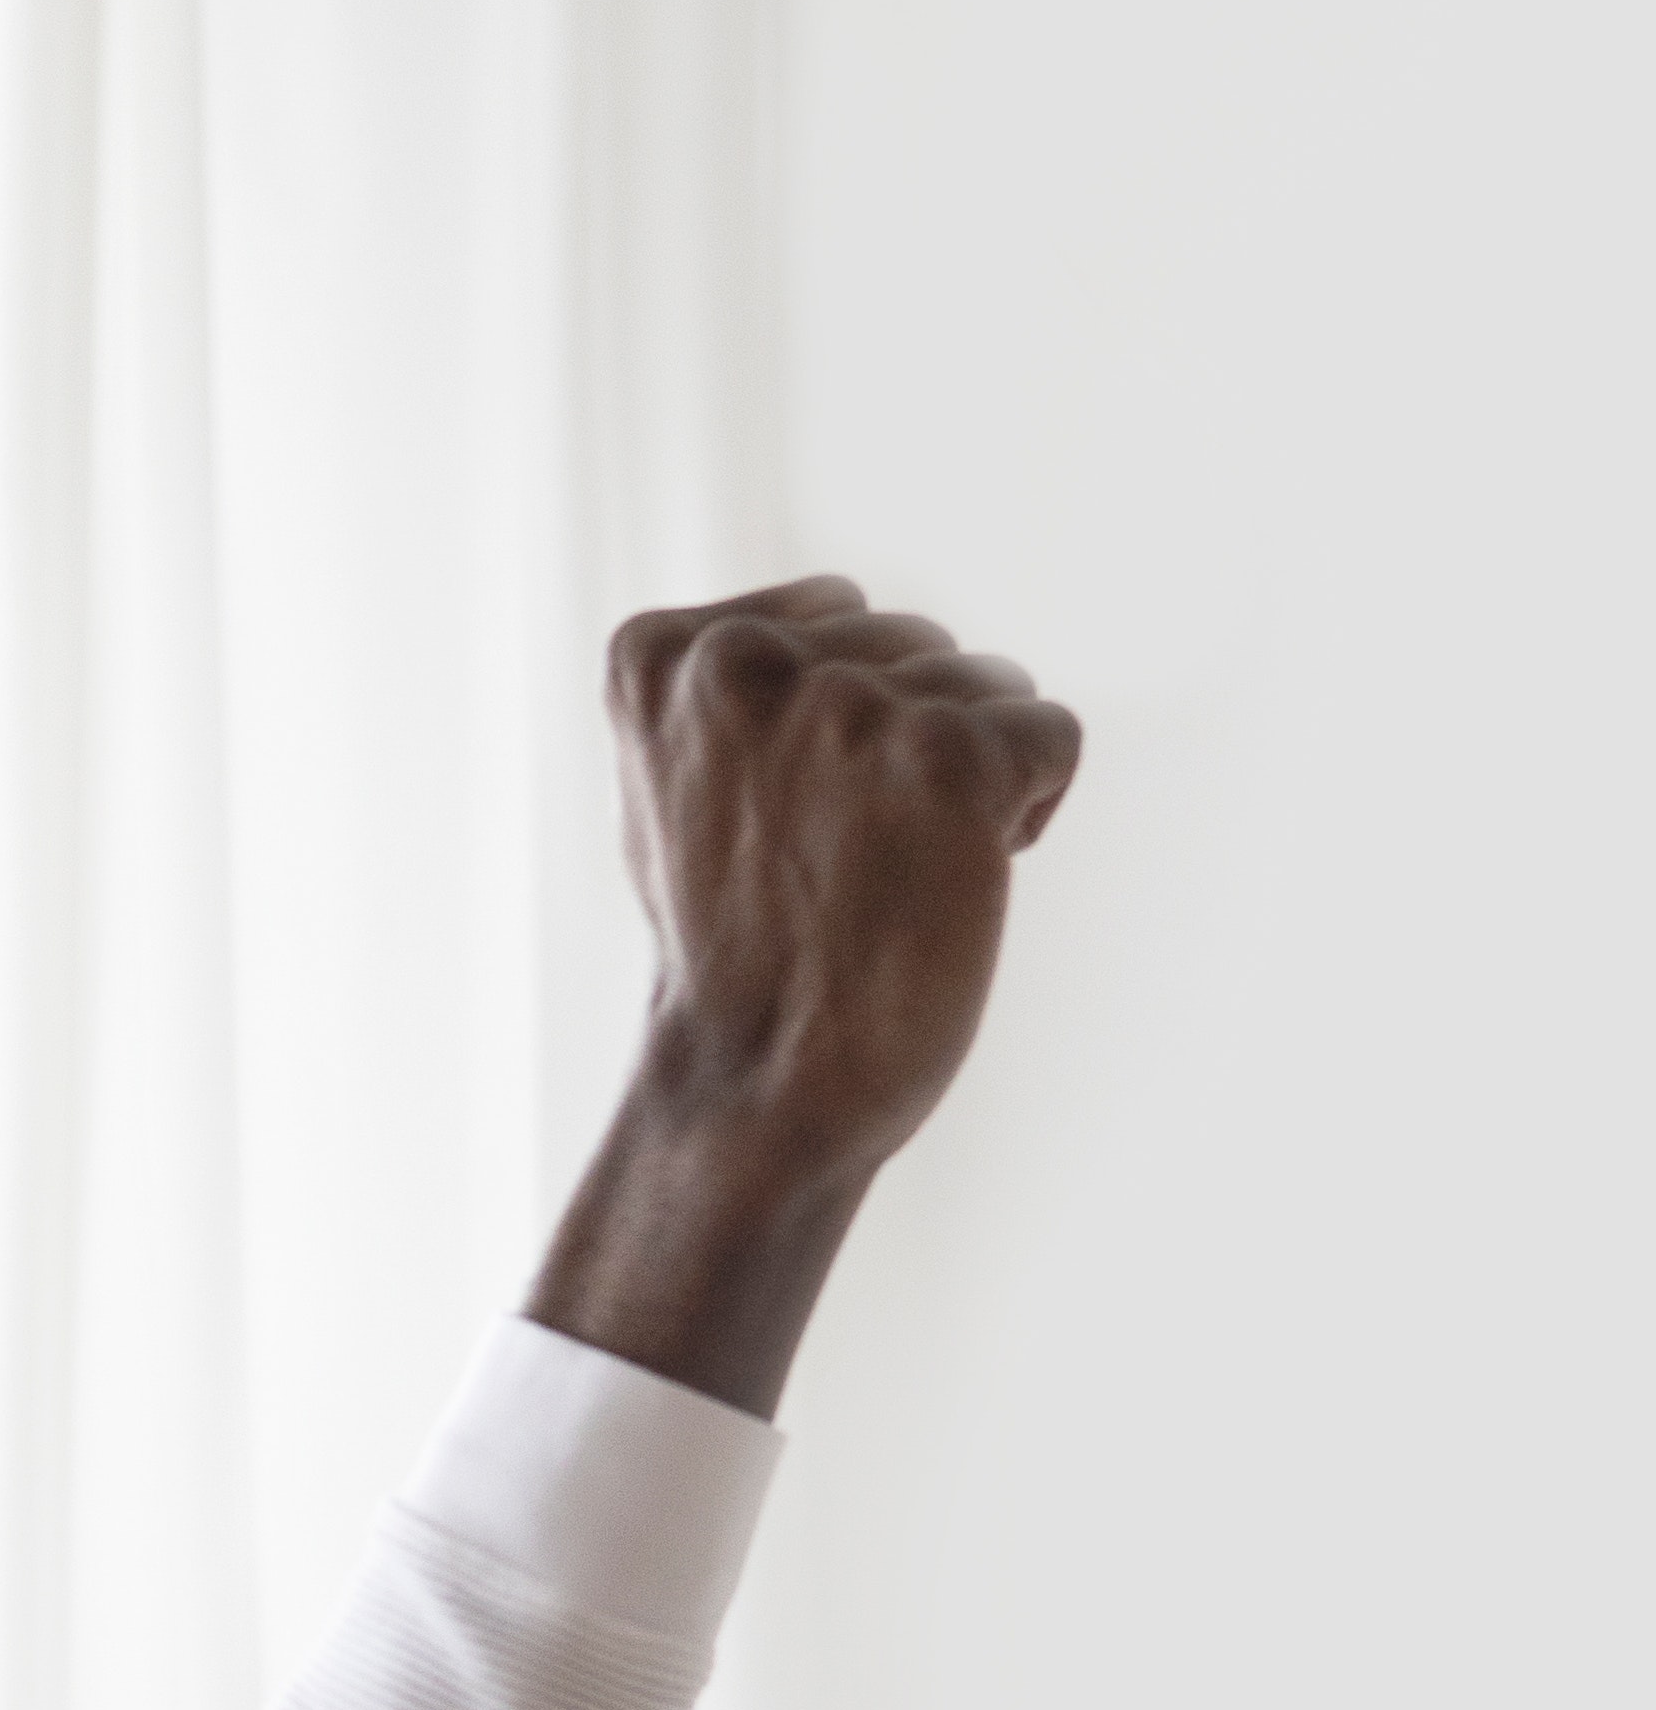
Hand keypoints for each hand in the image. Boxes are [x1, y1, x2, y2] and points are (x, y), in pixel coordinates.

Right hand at [529, 576, 1082, 1418]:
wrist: (758, 1094)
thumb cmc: (724, 964)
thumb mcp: (675, 792)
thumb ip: (732, 693)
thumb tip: (823, 615)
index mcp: (661, 656)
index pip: (833, 617)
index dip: (838, 726)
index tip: (789, 826)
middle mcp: (747, 661)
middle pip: (915, 646)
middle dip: (907, 746)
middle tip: (843, 870)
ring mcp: (851, 707)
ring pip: (986, 688)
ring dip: (965, 784)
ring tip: (890, 881)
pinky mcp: (950, 758)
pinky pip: (1048, 737)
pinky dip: (1026, 814)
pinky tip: (954, 885)